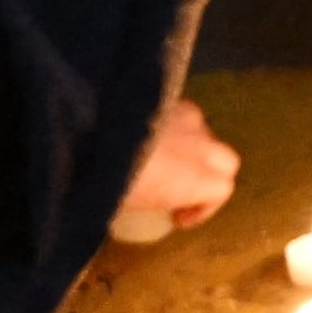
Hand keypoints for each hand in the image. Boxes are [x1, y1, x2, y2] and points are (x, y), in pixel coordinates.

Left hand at [119, 97, 238, 235]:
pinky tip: (143, 135)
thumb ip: (149, 201)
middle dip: (210, 174)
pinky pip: (179, 113)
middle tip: (181, 187)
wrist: (85, 133)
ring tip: (161, 158)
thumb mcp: (126, 204)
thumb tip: (141, 202)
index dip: (205, 207)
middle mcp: (198, 143)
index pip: (223, 189)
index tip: (177, 218)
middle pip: (225, 160)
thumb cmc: (106, 182)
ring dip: (191, 146)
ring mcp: (182, 113)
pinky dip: (171, 126)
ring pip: (203, 131)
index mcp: (195, 177)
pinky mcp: (163, 94)